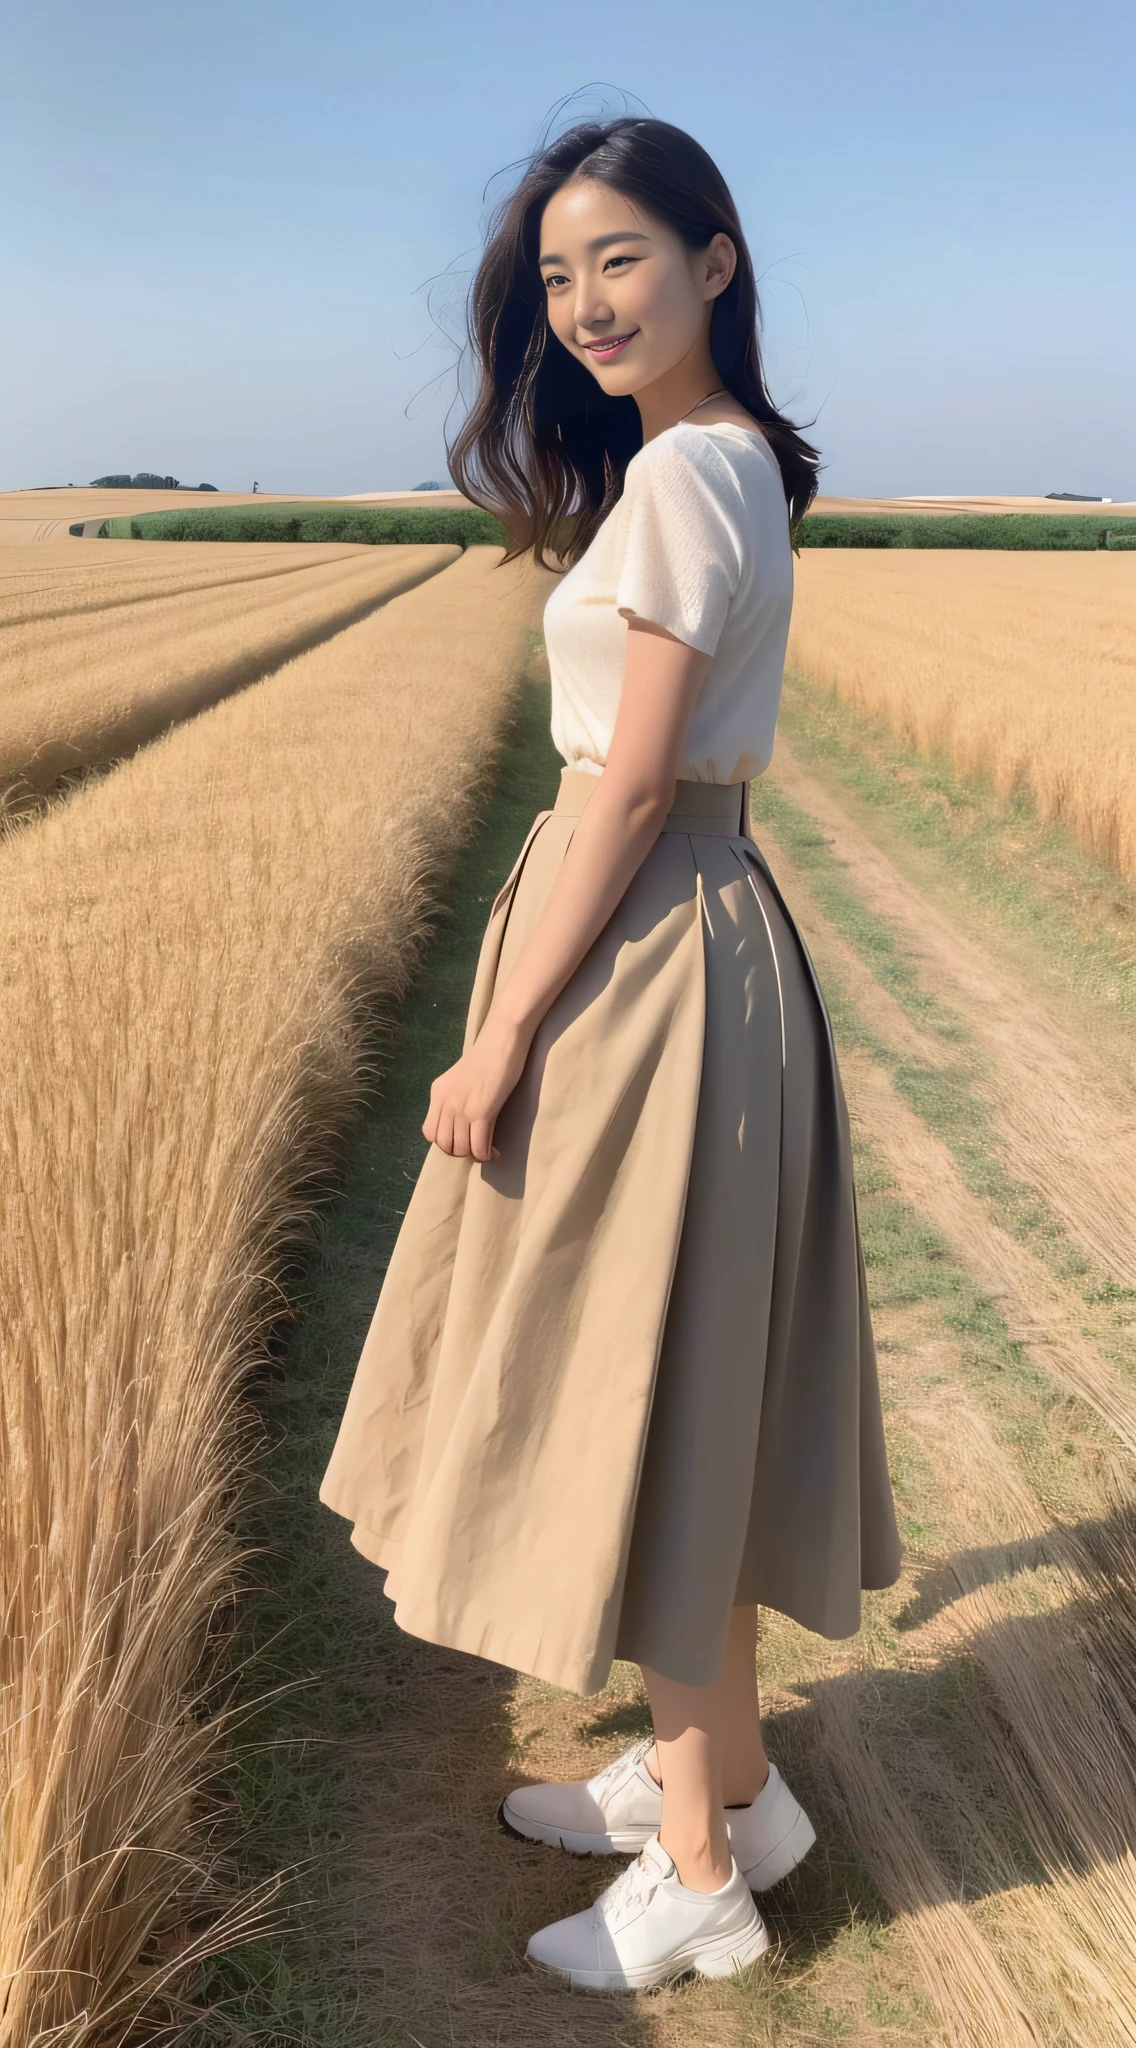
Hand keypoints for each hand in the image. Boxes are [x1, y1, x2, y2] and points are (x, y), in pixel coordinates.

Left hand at [422, 1009, 532, 1162]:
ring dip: (473, 1155)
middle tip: (475, 1147)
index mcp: (437, 1093)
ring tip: (486, 1149)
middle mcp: (445, 1102)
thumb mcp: (460, 1077)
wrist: (501, 1040)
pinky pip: (478, 1147)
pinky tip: (494, 1151)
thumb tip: (461, 1120)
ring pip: (460, 1149)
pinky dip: (485, 1155)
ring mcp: (462, 1108)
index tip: (463, 1140)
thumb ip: (455, 1096)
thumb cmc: (487, 1056)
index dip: (445, 1143)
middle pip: (443, 1144)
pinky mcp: (481, 1112)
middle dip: (460, 1152)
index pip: (430, 1132)